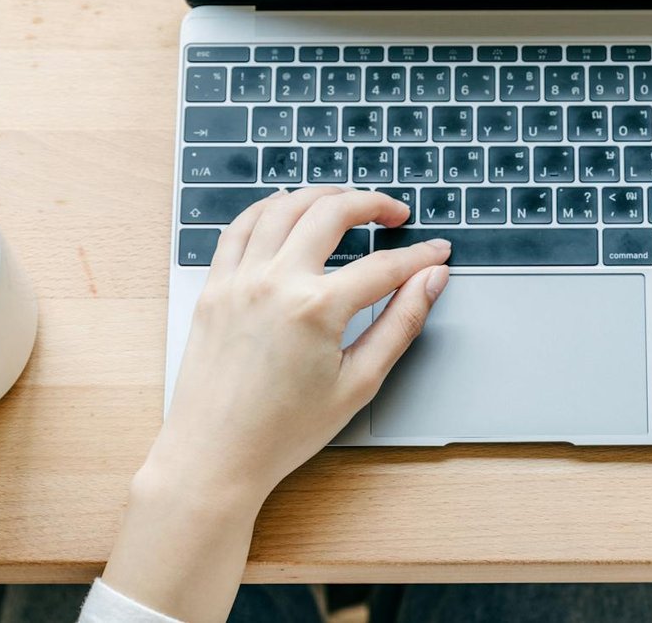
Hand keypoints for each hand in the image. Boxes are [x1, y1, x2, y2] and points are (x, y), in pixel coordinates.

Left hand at [103, 188, 449, 622]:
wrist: (214, 456)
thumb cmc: (284, 431)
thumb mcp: (359, 383)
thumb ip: (400, 324)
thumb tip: (431, 281)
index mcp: (317, 309)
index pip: (384, 266)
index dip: (419, 256)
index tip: (438, 251)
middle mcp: (276, 282)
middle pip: (332, 214)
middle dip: (372, 204)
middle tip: (395, 213)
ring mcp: (239, 280)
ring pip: (283, 208)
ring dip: (321, 195)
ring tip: (347, 200)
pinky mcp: (214, 287)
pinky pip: (239, 228)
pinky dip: (267, 208)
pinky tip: (286, 208)